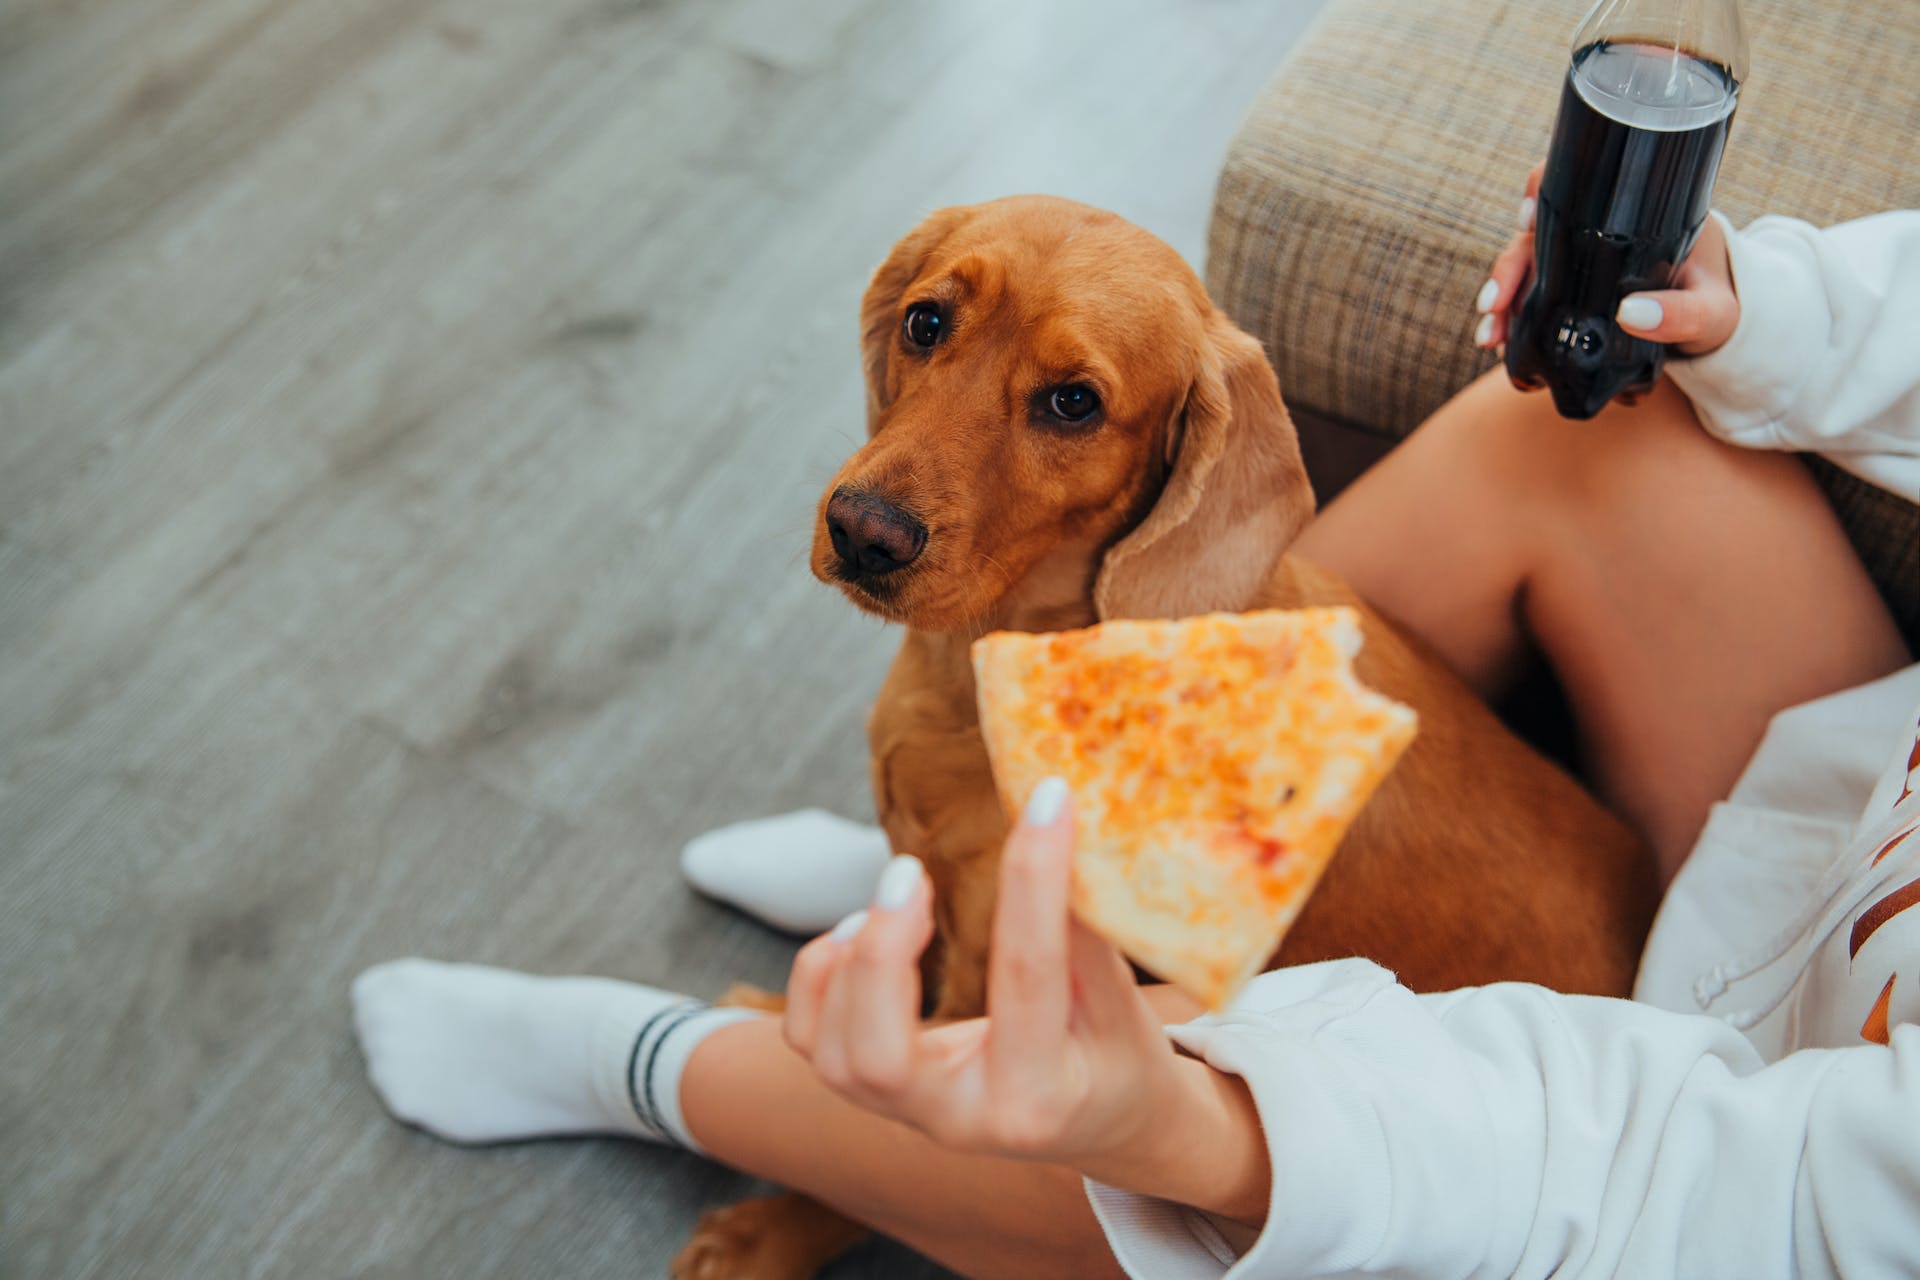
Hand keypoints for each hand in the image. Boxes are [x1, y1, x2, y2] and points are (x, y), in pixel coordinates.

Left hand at [784, 779, 1176, 1164]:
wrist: (1097, 1122)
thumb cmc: (1116, 1053)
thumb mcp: (1124, 1001)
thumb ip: (1087, 930)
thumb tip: (1060, 820)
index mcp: (1040, 1098)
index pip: (1027, 978)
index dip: (1036, 879)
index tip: (1047, 799)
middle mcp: (961, 1120)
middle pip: (878, 1058)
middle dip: (880, 954)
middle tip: (911, 871)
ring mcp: (910, 1114)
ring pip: (835, 1056)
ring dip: (848, 963)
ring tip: (899, 893)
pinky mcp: (877, 1093)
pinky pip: (812, 1040)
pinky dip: (819, 977)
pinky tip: (857, 929)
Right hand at [1473, 163, 1740, 357]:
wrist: (1718, 327)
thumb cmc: (1720, 307)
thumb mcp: (1711, 313)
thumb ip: (1683, 314)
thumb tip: (1630, 314)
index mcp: (1638, 212)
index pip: (1581, 179)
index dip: (1543, 187)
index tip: (1526, 218)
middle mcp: (1601, 228)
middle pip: (1539, 229)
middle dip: (1509, 266)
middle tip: (1494, 303)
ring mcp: (1581, 257)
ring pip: (1527, 264)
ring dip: (1501, 296)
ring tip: (1489, 335)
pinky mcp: (1571, 286)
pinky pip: (1531, 293)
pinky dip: (1510, 315)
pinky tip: (1496, 340)